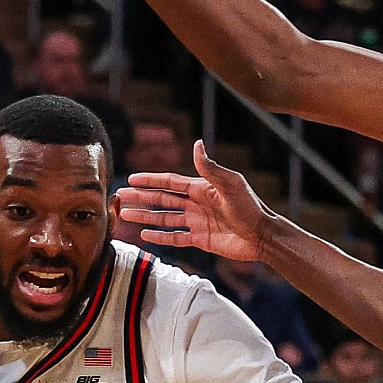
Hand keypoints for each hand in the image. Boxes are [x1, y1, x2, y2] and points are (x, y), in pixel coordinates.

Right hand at [120, 142, 269, 260]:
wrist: (262, 236)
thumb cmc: (250, 207)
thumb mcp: (230, 184)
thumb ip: (210, 168)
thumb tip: (197, 144)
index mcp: (201, 188)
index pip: (169, 182)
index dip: (150, 180)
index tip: (132, 179)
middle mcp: (196, 203)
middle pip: (162, 199)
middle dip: (141, 197)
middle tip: (121, 196)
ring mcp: (197, 221)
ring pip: (164, 217)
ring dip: (145, 216)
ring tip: (126, 215)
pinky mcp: (200, 239)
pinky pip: (175, 237)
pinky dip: (160, 236)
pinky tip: (145, 234)